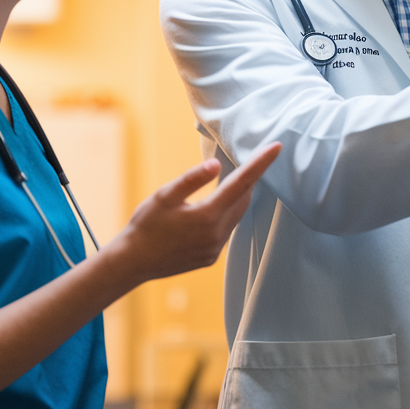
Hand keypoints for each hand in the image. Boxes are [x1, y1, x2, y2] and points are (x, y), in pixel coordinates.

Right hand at [114, 142, 280, 282]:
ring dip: (238, 196)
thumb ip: (192, 179)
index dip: (260, 163)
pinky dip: (226, 214)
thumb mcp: (164, 196)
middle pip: (243, 199)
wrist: (133, 262)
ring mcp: (215, 249)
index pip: (242, 183)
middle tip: (252, 158)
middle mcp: (217, 235)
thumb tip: (216, 164)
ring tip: (234, 178)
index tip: (276, 147)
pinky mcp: (211, 257)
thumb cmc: (146, 225)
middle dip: (249, 178)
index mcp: (207, 216)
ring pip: (236, 216)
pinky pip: (226, 230)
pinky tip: (215, 206)